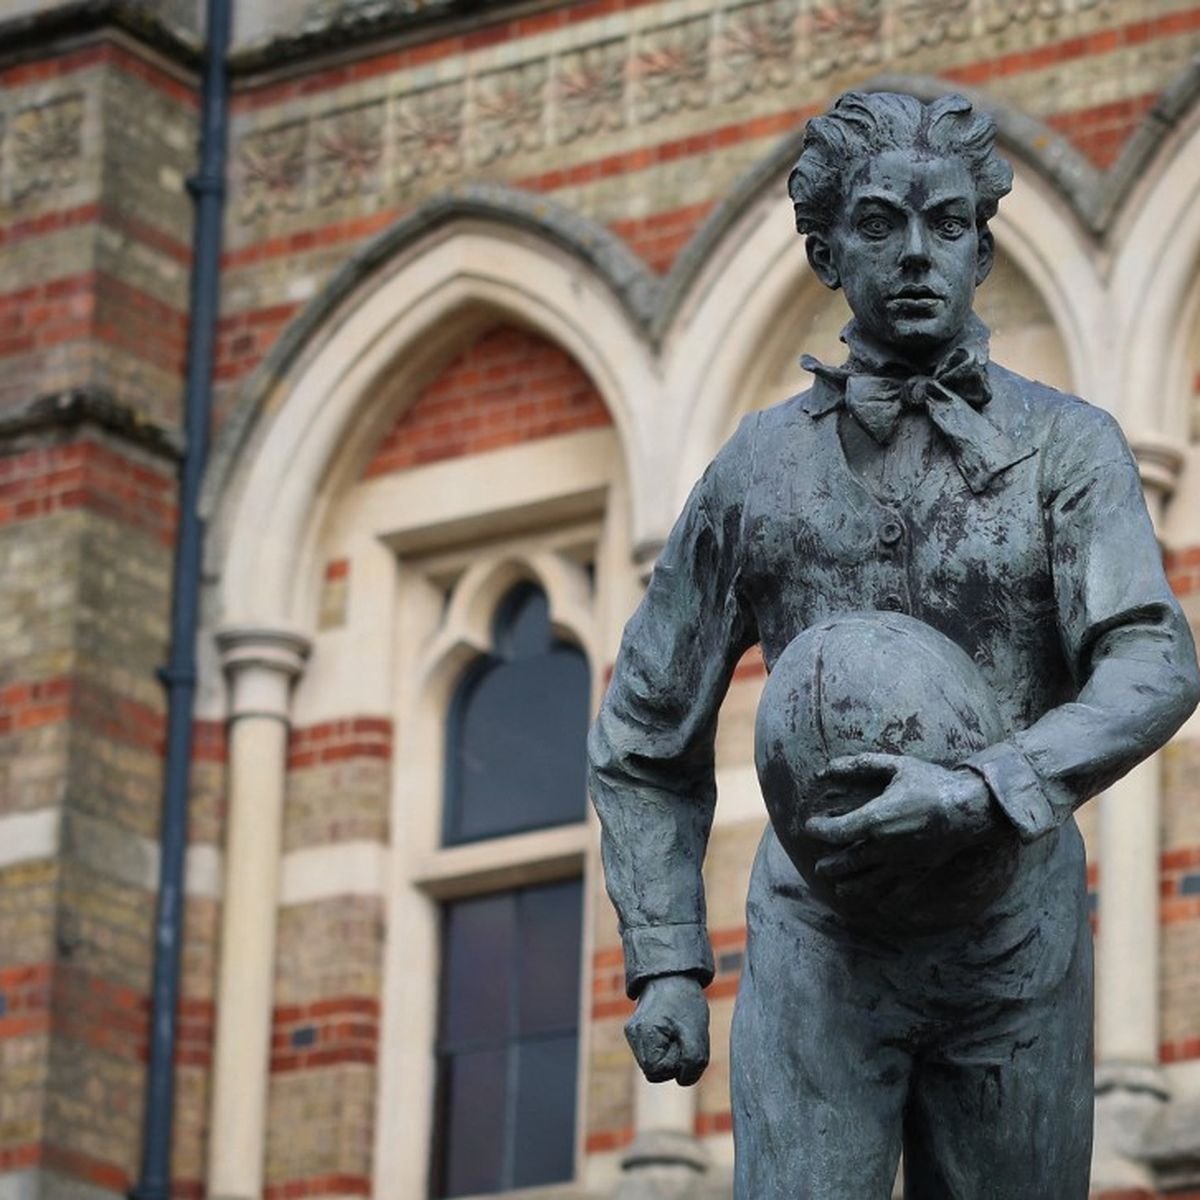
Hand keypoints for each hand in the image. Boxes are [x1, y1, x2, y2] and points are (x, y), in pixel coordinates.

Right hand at [625, 973, 708, 1085]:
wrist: (674, 973)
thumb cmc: (685, 1002)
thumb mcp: (697, 1034)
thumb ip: (693, 1064)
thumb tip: (683, 1080)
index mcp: (644, 1035)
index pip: (658, 1073)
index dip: (677, 1062)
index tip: (684, 1039)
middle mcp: (633, 1035)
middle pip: (654, 1070)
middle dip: (673, 1059)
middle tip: (683, 1035)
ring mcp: (633, 1032)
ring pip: (654, 1061)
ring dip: (671, 1052)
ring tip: (679, 1030)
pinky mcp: (638, 1028)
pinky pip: (653, 1050)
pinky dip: (666, 1045)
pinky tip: (673, 1028)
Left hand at [804, 753, 998, 881]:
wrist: (971, 808)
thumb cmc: (931, 782)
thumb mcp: (895, 766)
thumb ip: (859, 765)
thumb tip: (825, 769)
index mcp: (876, 820)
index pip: (836, 832)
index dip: (818, 830)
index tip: (811, 826)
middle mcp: (885, 846)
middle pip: (847, 862)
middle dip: (830, 865)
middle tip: (819, 867)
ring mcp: (902, 862)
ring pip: (867, 881)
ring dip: (849, 885)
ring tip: (838, 887)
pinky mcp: (919, 870)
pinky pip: (898, 891)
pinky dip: (885, 898)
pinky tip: (877, 902)